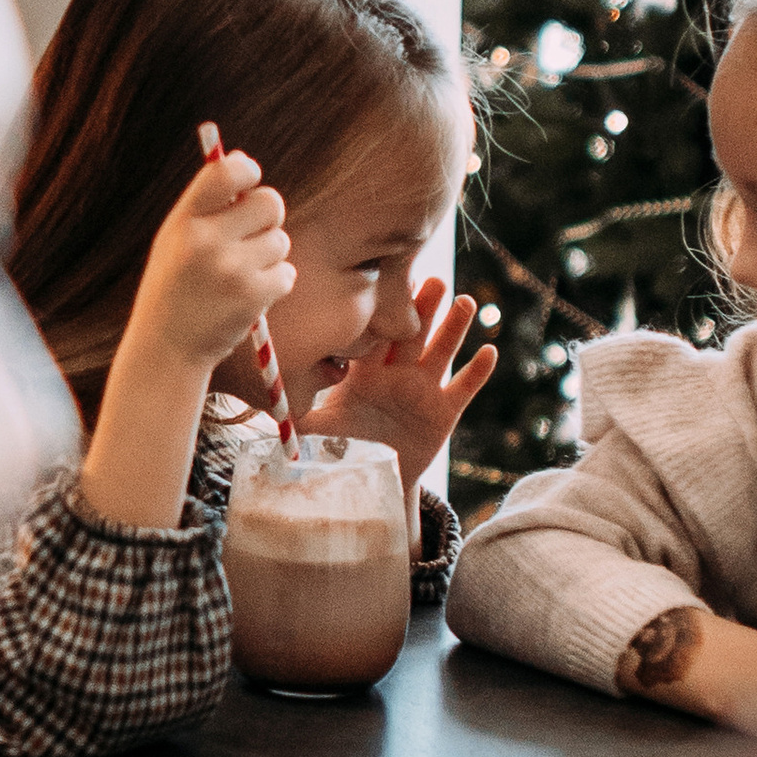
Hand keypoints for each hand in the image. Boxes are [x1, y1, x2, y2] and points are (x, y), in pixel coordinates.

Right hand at [80, 144, 292, 529]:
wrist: (167, 350)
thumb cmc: (174, 290)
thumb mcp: (174, 242)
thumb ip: (205, 208)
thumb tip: (244, 164)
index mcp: (184, 221)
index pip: (225, 172)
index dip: (246, 169)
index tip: (249, 179)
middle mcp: (207, 241)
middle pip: (270, 202)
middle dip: (269, 215)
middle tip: (254, 233)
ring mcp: (232, 269)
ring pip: (280, 240)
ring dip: (269, 256)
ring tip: (239, 276)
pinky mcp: (254, 296)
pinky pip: (286, 273)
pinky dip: (275, 283)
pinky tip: (249, 295)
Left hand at [304, 276, 498, 500]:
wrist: (374, 479)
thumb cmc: (345, 448)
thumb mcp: (320, 429)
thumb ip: (298, 413)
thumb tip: (267, 403)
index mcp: (365, 371)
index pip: (373, 336)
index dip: (379, 314)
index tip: (382, 284)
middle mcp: (396, 373)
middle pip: (410, 333)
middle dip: (421, 306)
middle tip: (430, 278)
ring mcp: (423, 389)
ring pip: (441, 350)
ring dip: (454, 327)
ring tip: (465, 301)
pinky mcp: (445, 411)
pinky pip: (463, 387)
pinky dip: (478, 371)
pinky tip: (489, 351)